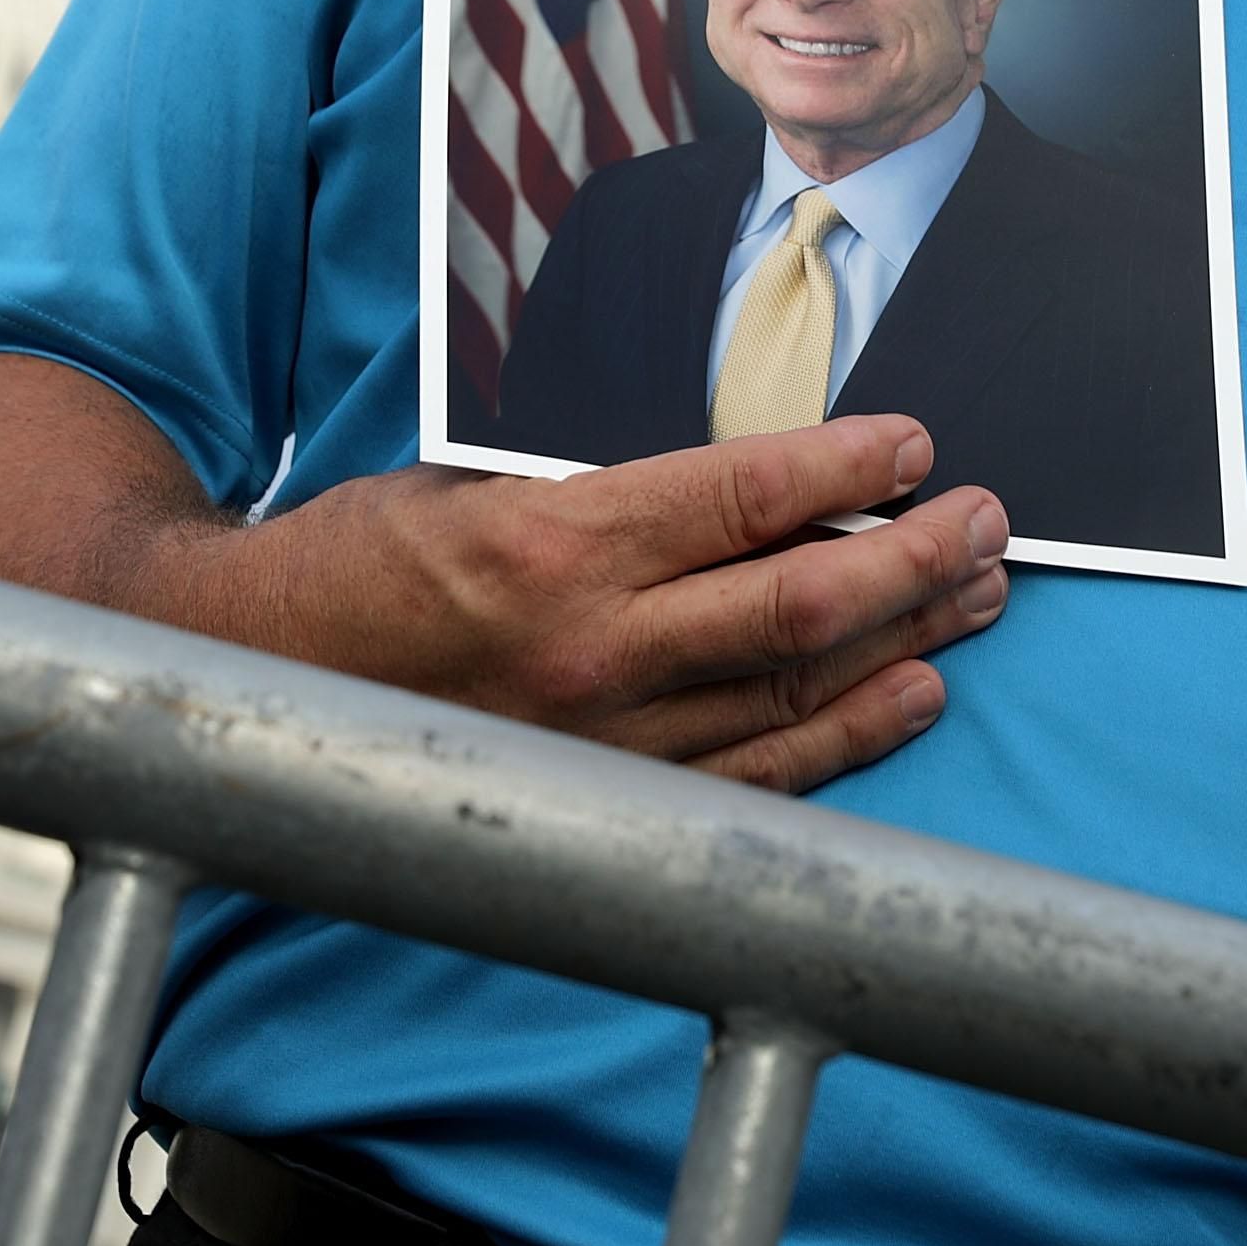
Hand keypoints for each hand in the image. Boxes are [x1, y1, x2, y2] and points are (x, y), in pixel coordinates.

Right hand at [270, 415, 1007, 791]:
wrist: (260, 674)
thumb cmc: (362, 560)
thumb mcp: (471, 479)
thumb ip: (601, 484)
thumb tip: (744, 474)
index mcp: (555, 542)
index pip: (743, 495)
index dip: (848, 467)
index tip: (914, 447)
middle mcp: (593, 648)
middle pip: (800, 600)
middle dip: (914, 558)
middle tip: (986, 524)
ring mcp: (606, 739)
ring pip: (795, 692)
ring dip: (904, 642)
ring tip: (977, 598)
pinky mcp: (607, 798)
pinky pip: (758, 778)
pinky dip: (847, 739)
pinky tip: (910, 696)